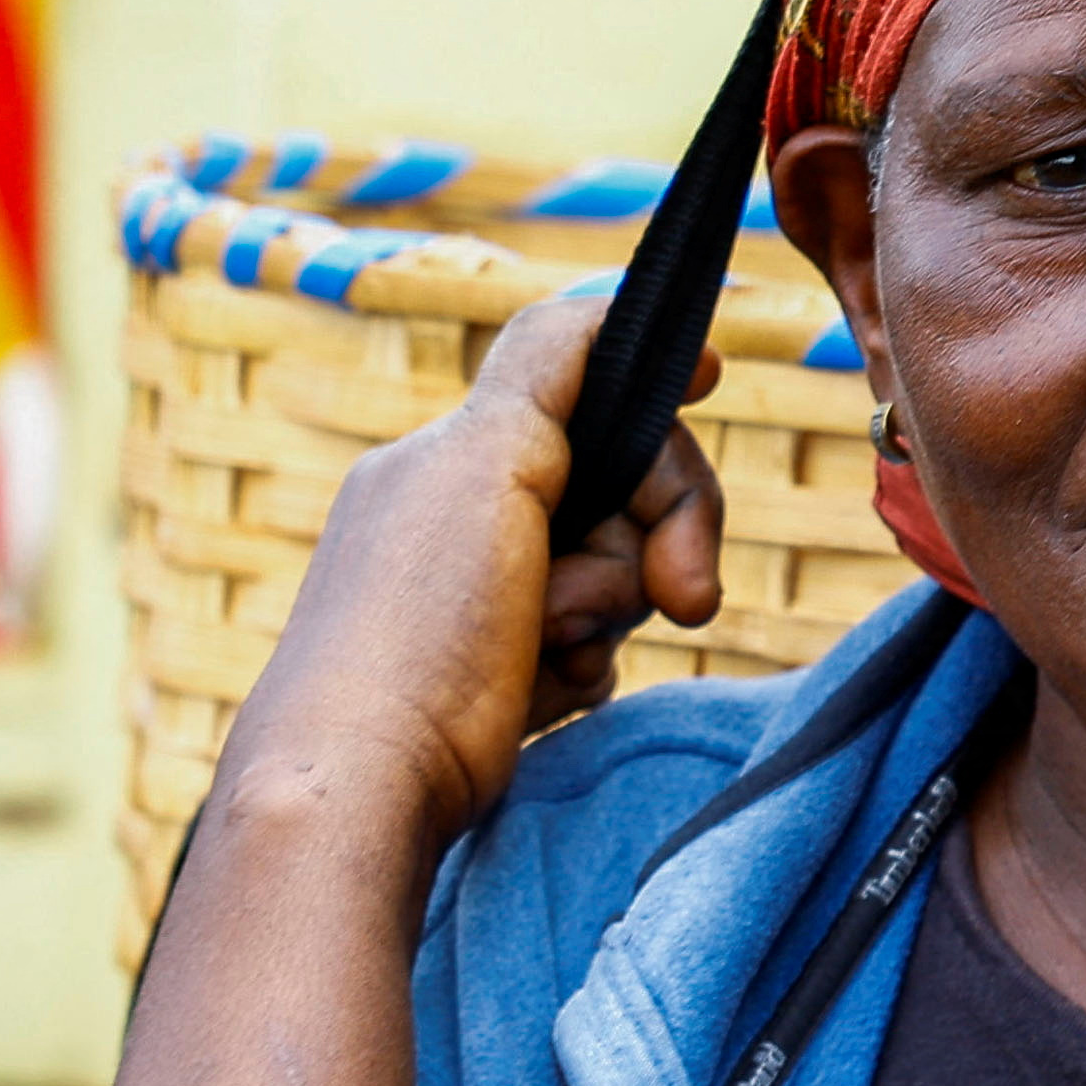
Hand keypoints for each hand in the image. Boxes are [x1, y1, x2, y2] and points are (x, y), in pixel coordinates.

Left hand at [212, 295, 726, 856]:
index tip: (714, 375)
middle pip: (622, 488)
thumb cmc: (421, 620)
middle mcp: (466, 517)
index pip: (582, 390)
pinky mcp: (499, 674)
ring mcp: (483, 600)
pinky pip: (593, 647)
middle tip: (687, 596)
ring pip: (617, 573)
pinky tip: (543, 689)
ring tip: (552, 643)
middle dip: (659, 531)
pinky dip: (584, 667)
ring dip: (609, 607)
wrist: (371, 777)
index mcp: (453, 455)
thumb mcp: (486, 457)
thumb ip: (548, 365)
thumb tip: (605, 308)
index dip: (653, 388)